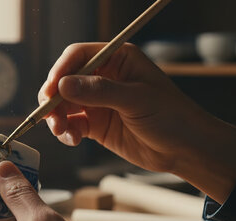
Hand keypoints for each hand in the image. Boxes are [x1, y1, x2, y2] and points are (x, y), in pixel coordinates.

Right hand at [39, 43, 235, 202]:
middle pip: (65, 81)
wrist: (185, 149)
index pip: (79, 56)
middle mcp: (104, 77)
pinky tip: (74, 140)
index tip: (51, 91)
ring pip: (64, 105)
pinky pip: (72, 124)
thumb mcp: (136, 100)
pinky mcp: (96, 124)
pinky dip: (66, 132)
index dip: (60, 71)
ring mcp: (99, 102)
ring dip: (57, 118)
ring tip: (62, 132)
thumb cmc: (171, 116)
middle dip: (54, 99)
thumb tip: (63, 85)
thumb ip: (99, 91)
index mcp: (118, 59)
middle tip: (49, 116)